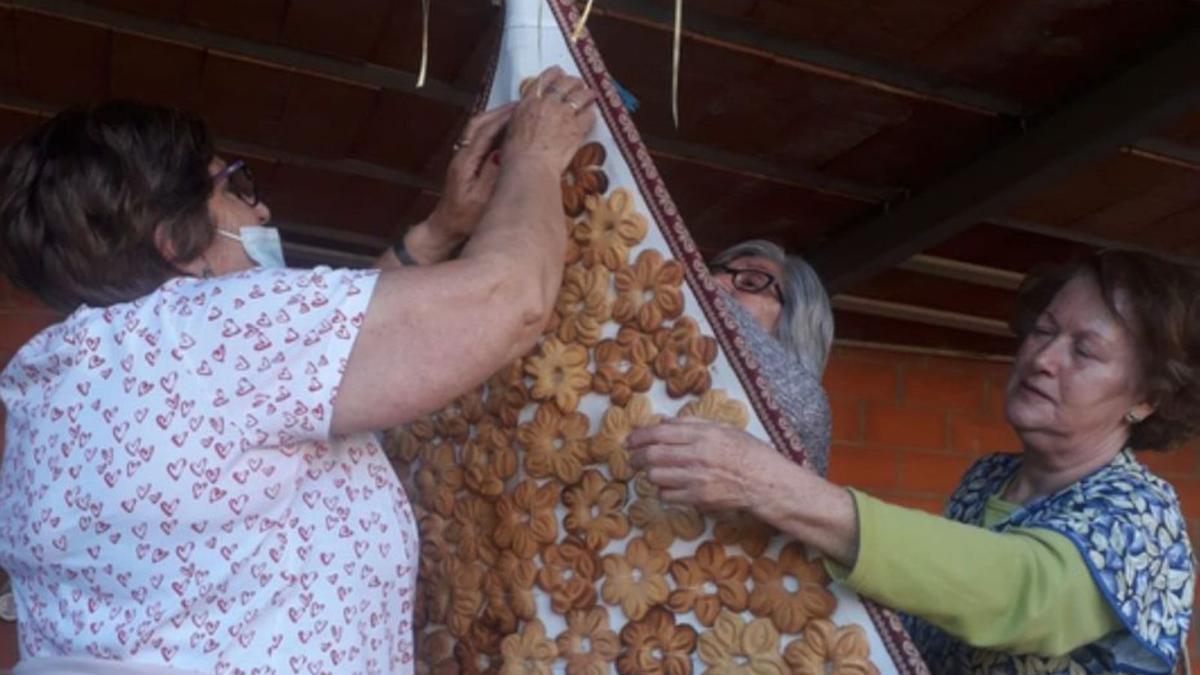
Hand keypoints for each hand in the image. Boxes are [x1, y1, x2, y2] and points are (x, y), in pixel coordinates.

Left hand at [426, 102, 517, 243]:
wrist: (446, 228)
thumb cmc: (464, 219)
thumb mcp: (481, 201)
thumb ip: (490, 175)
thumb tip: (502, 152)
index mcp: (465, 162)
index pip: (485, 132)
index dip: (504, 118)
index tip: (522, 109)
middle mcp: (461, 154)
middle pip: (479, 123)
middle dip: (501, 112)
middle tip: (524, 104)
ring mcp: (462, 156)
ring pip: (478, 127)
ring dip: (497, 117)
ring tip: (518, 112)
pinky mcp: (467, 161)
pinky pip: (480, 136)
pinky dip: (494, 127)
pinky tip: (508, 129)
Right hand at [503, 66, 596, 174]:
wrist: (529, 166)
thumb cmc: (516, 155)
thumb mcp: (512, 128)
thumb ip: (524, 116)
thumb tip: (529, 115)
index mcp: (529, 102)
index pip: (544, 79)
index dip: (555, 74)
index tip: (559, 73)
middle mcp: (548, 104)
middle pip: (565, 84)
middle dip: (574, 82)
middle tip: (578, 84)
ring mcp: (564, 115)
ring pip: (581, 96)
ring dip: (587, 94)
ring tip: (591, 94)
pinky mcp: (577, 128)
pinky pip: (589, 116)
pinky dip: (591, 114)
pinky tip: (592, 115)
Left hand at [627, 417, 795, 512]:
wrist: (766, 482)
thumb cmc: (748, 453)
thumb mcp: (723, 429)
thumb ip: (692, 424)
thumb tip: (664, 422)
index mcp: (703, 434)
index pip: (660, 433)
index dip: (639, 437)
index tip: (630, 440)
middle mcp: (698, 455)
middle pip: (653, 455)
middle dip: (637, 457)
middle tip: (633, 458)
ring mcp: (697, 478)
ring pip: (656, 476)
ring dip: (649, 474)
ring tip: (651, 472)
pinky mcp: (699, 498)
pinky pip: (667, 495)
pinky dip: (663, 491)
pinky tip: (668, 486)